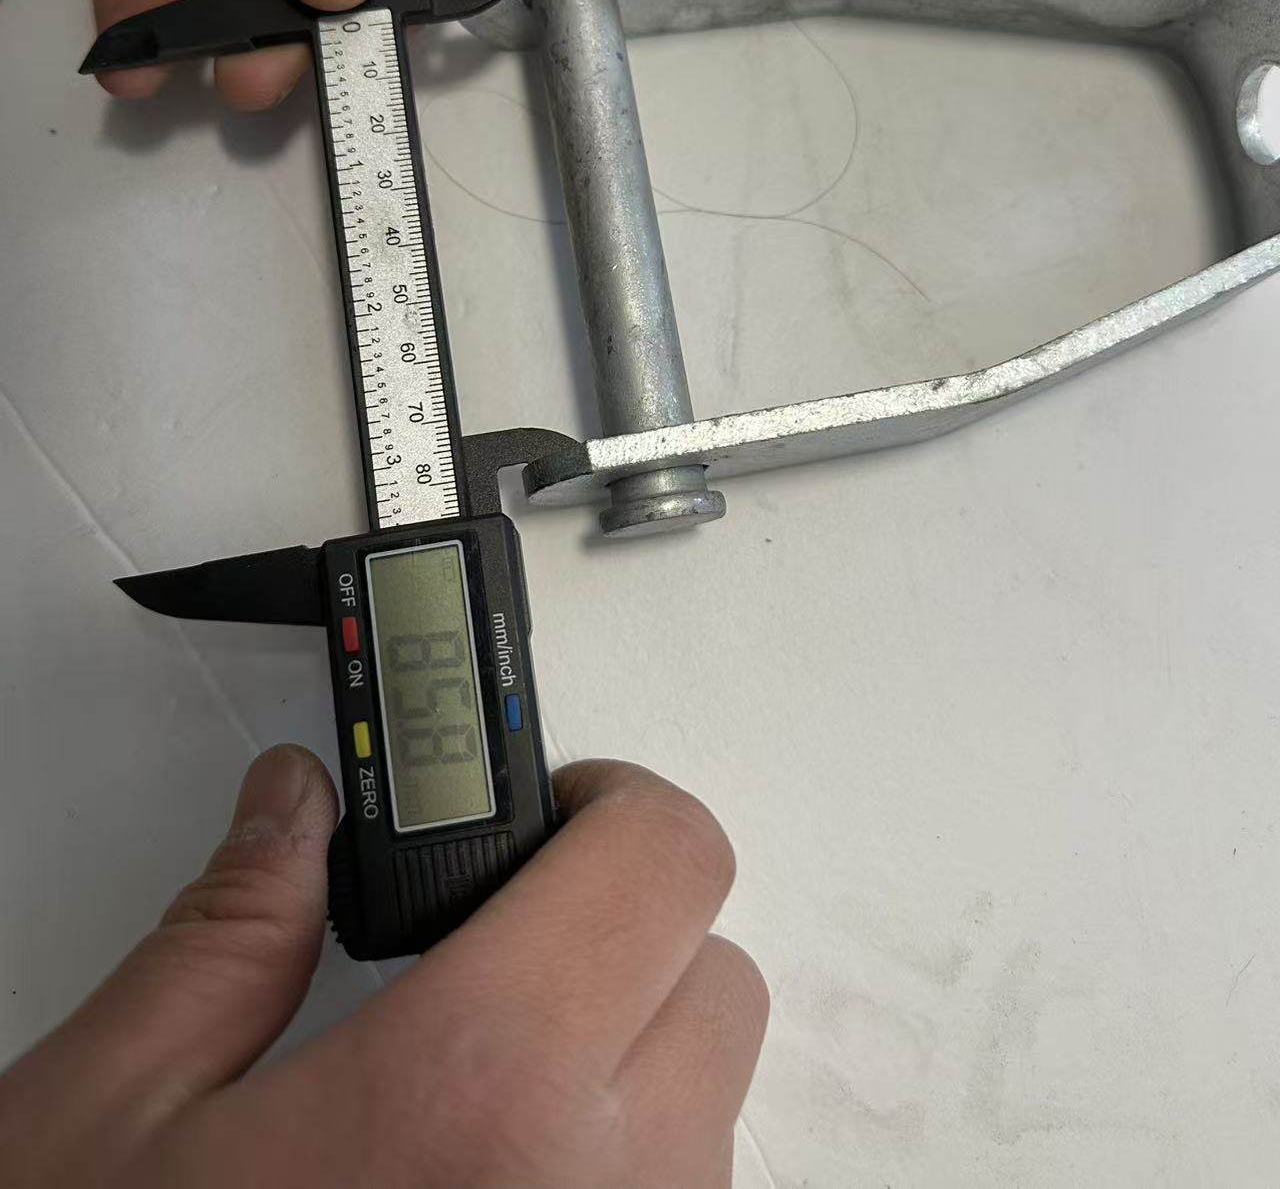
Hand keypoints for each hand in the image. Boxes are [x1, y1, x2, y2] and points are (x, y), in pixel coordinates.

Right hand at [0, 748, 767, 1187]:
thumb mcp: (105, 1123)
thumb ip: (227, 935)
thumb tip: (293, 814)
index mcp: (472, 1095)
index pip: (666, 861)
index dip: (612, 808)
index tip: (550, 817)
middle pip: (716, 983)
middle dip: (619, 940)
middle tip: (499, 956)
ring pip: (713, 1119)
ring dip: (625, 1076)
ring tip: (471, 1109)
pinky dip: (621, 1185)